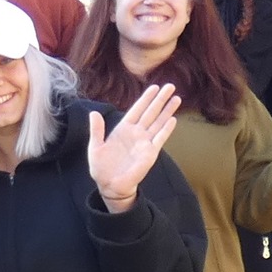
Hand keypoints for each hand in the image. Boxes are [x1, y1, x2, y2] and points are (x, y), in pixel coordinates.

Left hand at [87, 83, 179, 211]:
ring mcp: (144, 142)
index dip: (145, 98)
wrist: (109, 185)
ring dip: (167, 110)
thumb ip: (96, 130)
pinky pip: (159, 139)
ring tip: (177, 98)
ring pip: (158, 122)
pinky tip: (172, 119)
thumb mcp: (95, 147)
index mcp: (123, 129)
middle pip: (150, 112)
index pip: (137, 110)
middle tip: (170, 86)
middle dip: (160, 99)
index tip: (154, 87)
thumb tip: (94, 113)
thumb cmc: (101, 167)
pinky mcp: (150, 153)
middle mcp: (136, 133)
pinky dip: (166, 130)